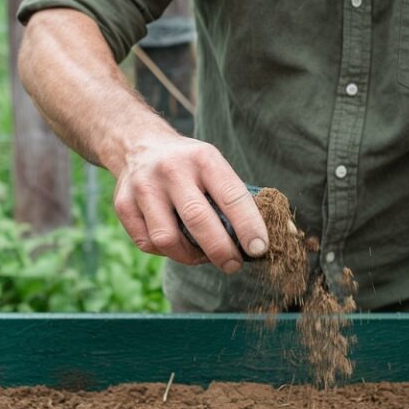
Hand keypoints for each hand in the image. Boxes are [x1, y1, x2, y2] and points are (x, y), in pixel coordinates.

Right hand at [112, 131, 268, 271]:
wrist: (137, 144)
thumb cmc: (189, 165)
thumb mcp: (216, 168)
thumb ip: (242, 200)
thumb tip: (286, 235)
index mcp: (204, 159)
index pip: (231, 196)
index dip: (248, 226)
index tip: (259, 249)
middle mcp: (171, 170)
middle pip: (199, 221)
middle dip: (221, 251)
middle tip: (233, 265)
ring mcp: (143, 187)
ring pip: (168, 239)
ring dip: (190, 256)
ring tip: (201, 254)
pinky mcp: (122, 204)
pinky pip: (148, 244)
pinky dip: (166, 251)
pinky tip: (176, 242)